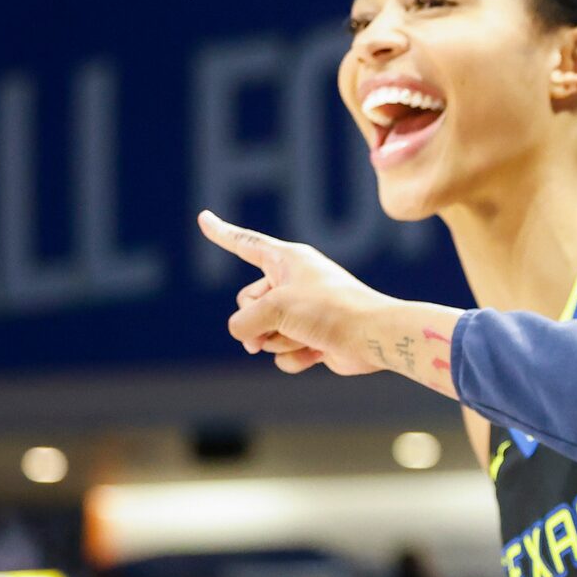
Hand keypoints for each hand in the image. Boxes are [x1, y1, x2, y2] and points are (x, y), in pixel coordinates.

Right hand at [198, 211, 448, 385]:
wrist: (373, 338)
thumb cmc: (328, 310)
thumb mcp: (274, 308)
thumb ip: (243, 321)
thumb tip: (248, 340)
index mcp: (287, 260)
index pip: (245, 244)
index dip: (222, 233)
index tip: (203, 218)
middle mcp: (293, 282)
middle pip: (246, 303)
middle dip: (259, 320)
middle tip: (289, 320)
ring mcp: (301, 312)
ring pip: (263, 333)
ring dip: (281, 341)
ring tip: (310, 335)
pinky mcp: (311, 338)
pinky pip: (282, 353)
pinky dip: (296, 358)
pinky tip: (319, 352)